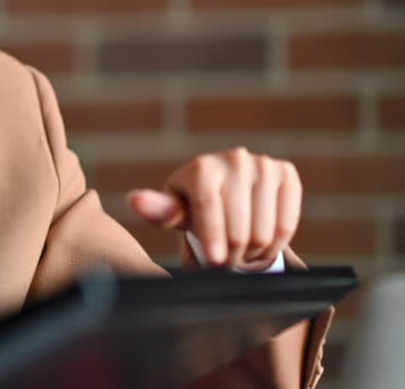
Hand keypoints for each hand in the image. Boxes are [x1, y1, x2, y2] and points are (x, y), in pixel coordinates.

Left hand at [127, 147, 300, 270]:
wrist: (225, 189)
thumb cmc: (192, 204)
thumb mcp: (174, 210)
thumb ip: (158, 210)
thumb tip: (135, 200)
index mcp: (201, 167)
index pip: (209, 208)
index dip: (213, 238)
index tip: (215, 262)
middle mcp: (234, 159)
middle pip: (239, 226)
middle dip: (232, 254)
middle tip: (224, 264)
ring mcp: (262, 164)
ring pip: (264, 229)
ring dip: (253, 253)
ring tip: (239, 255)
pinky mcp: (285, 173)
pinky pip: (286, 222)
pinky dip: (275, 243)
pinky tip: (260, 246)